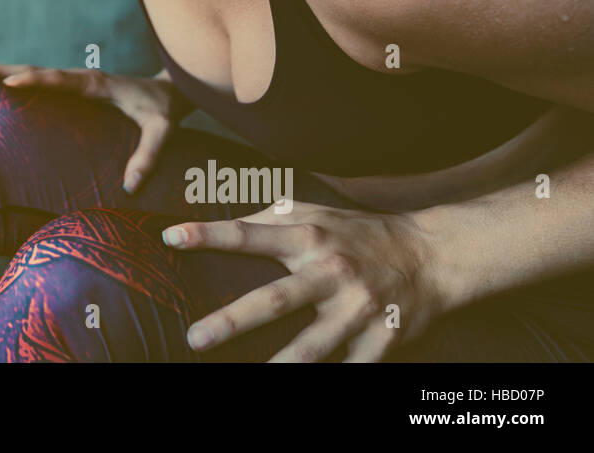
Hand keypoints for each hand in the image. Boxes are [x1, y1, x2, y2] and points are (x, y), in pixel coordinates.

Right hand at [0, 63, 190, 193]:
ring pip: (34, 72)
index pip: (58, 80)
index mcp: (95, 84)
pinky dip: (17, 80)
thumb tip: (130, 186)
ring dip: (3, 72)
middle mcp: (80, 78)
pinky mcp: (74, 88)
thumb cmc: (164, 110)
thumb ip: (148, 155)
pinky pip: (41, 82)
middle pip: (35, 69)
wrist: (171, 91)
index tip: (8, 84)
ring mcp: (75, 81)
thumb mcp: (162, 131)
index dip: (33, 80)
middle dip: (1, 69)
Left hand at [161, 201, 448, 361]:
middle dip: (233, 320)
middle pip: (275, 299)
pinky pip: (353, 367)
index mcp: (309, 237)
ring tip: (251, 380)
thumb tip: (219, 222)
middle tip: (196, 337)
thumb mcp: (316, 213)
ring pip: (313, 345)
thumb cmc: (359, 233)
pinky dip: (334, 377)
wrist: (431, 254)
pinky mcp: (383, 337)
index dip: (208, 233)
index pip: (249, 233)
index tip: (171, 238)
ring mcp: (357, 307)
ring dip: (281, 365)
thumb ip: (270, 218)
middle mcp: (330, 271)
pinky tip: (302, 390)